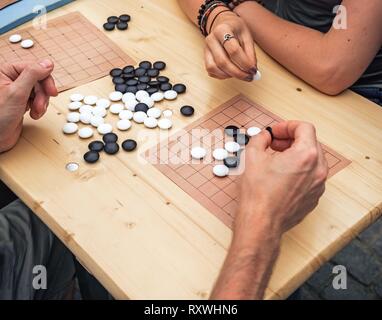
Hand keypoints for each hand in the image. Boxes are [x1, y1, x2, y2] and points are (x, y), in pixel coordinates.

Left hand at [0, 60, 56, 152]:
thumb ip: (32, 75)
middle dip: (42, 95)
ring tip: (36, 112)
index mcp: (5, 71)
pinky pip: (38, 100)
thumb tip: (47, 63)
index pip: (34, 68)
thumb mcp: (17, 93)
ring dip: (42, 103)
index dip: (45, 80)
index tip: (52, 92)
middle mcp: (11, 79)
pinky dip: (39, 108)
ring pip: (40, 91)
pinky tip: (34, 114)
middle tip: (41, 106)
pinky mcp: (22, 102)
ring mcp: (17, 91)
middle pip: (39, 80)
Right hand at [205, 9, 256, 80]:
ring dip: (229, 75)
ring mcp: (206, 49)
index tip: (253, 70)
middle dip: (237, 73)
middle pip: (222, 61)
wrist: (223, 24)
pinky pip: (211, 71)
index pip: (233, 50)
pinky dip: (222, 76)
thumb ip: (250, 53)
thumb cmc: (236, 30)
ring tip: (240, 74)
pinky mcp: (205, 57)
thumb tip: (252, 70)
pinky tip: (231, 73)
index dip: (244, 63)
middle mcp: (211, 39)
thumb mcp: (247, 36)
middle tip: (249, 77)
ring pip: (214, 68)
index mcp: (223, 29)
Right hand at [234, 121, 328, 243]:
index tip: (276, 132)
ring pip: (312, 160)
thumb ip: (260, 138)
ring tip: (277, 160)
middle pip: (310, 143)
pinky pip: (311, 176)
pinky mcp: (314, 197)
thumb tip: (265, 136)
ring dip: (296, 154)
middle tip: (274, 144)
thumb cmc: (258, 194)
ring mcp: (318, 185)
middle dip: (291, 139)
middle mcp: (318, 170)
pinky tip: (282, 175)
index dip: (287, 126)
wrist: (261, 222)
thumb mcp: (252, 156)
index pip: (305, 128)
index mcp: (306, 155)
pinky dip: (299, 170)